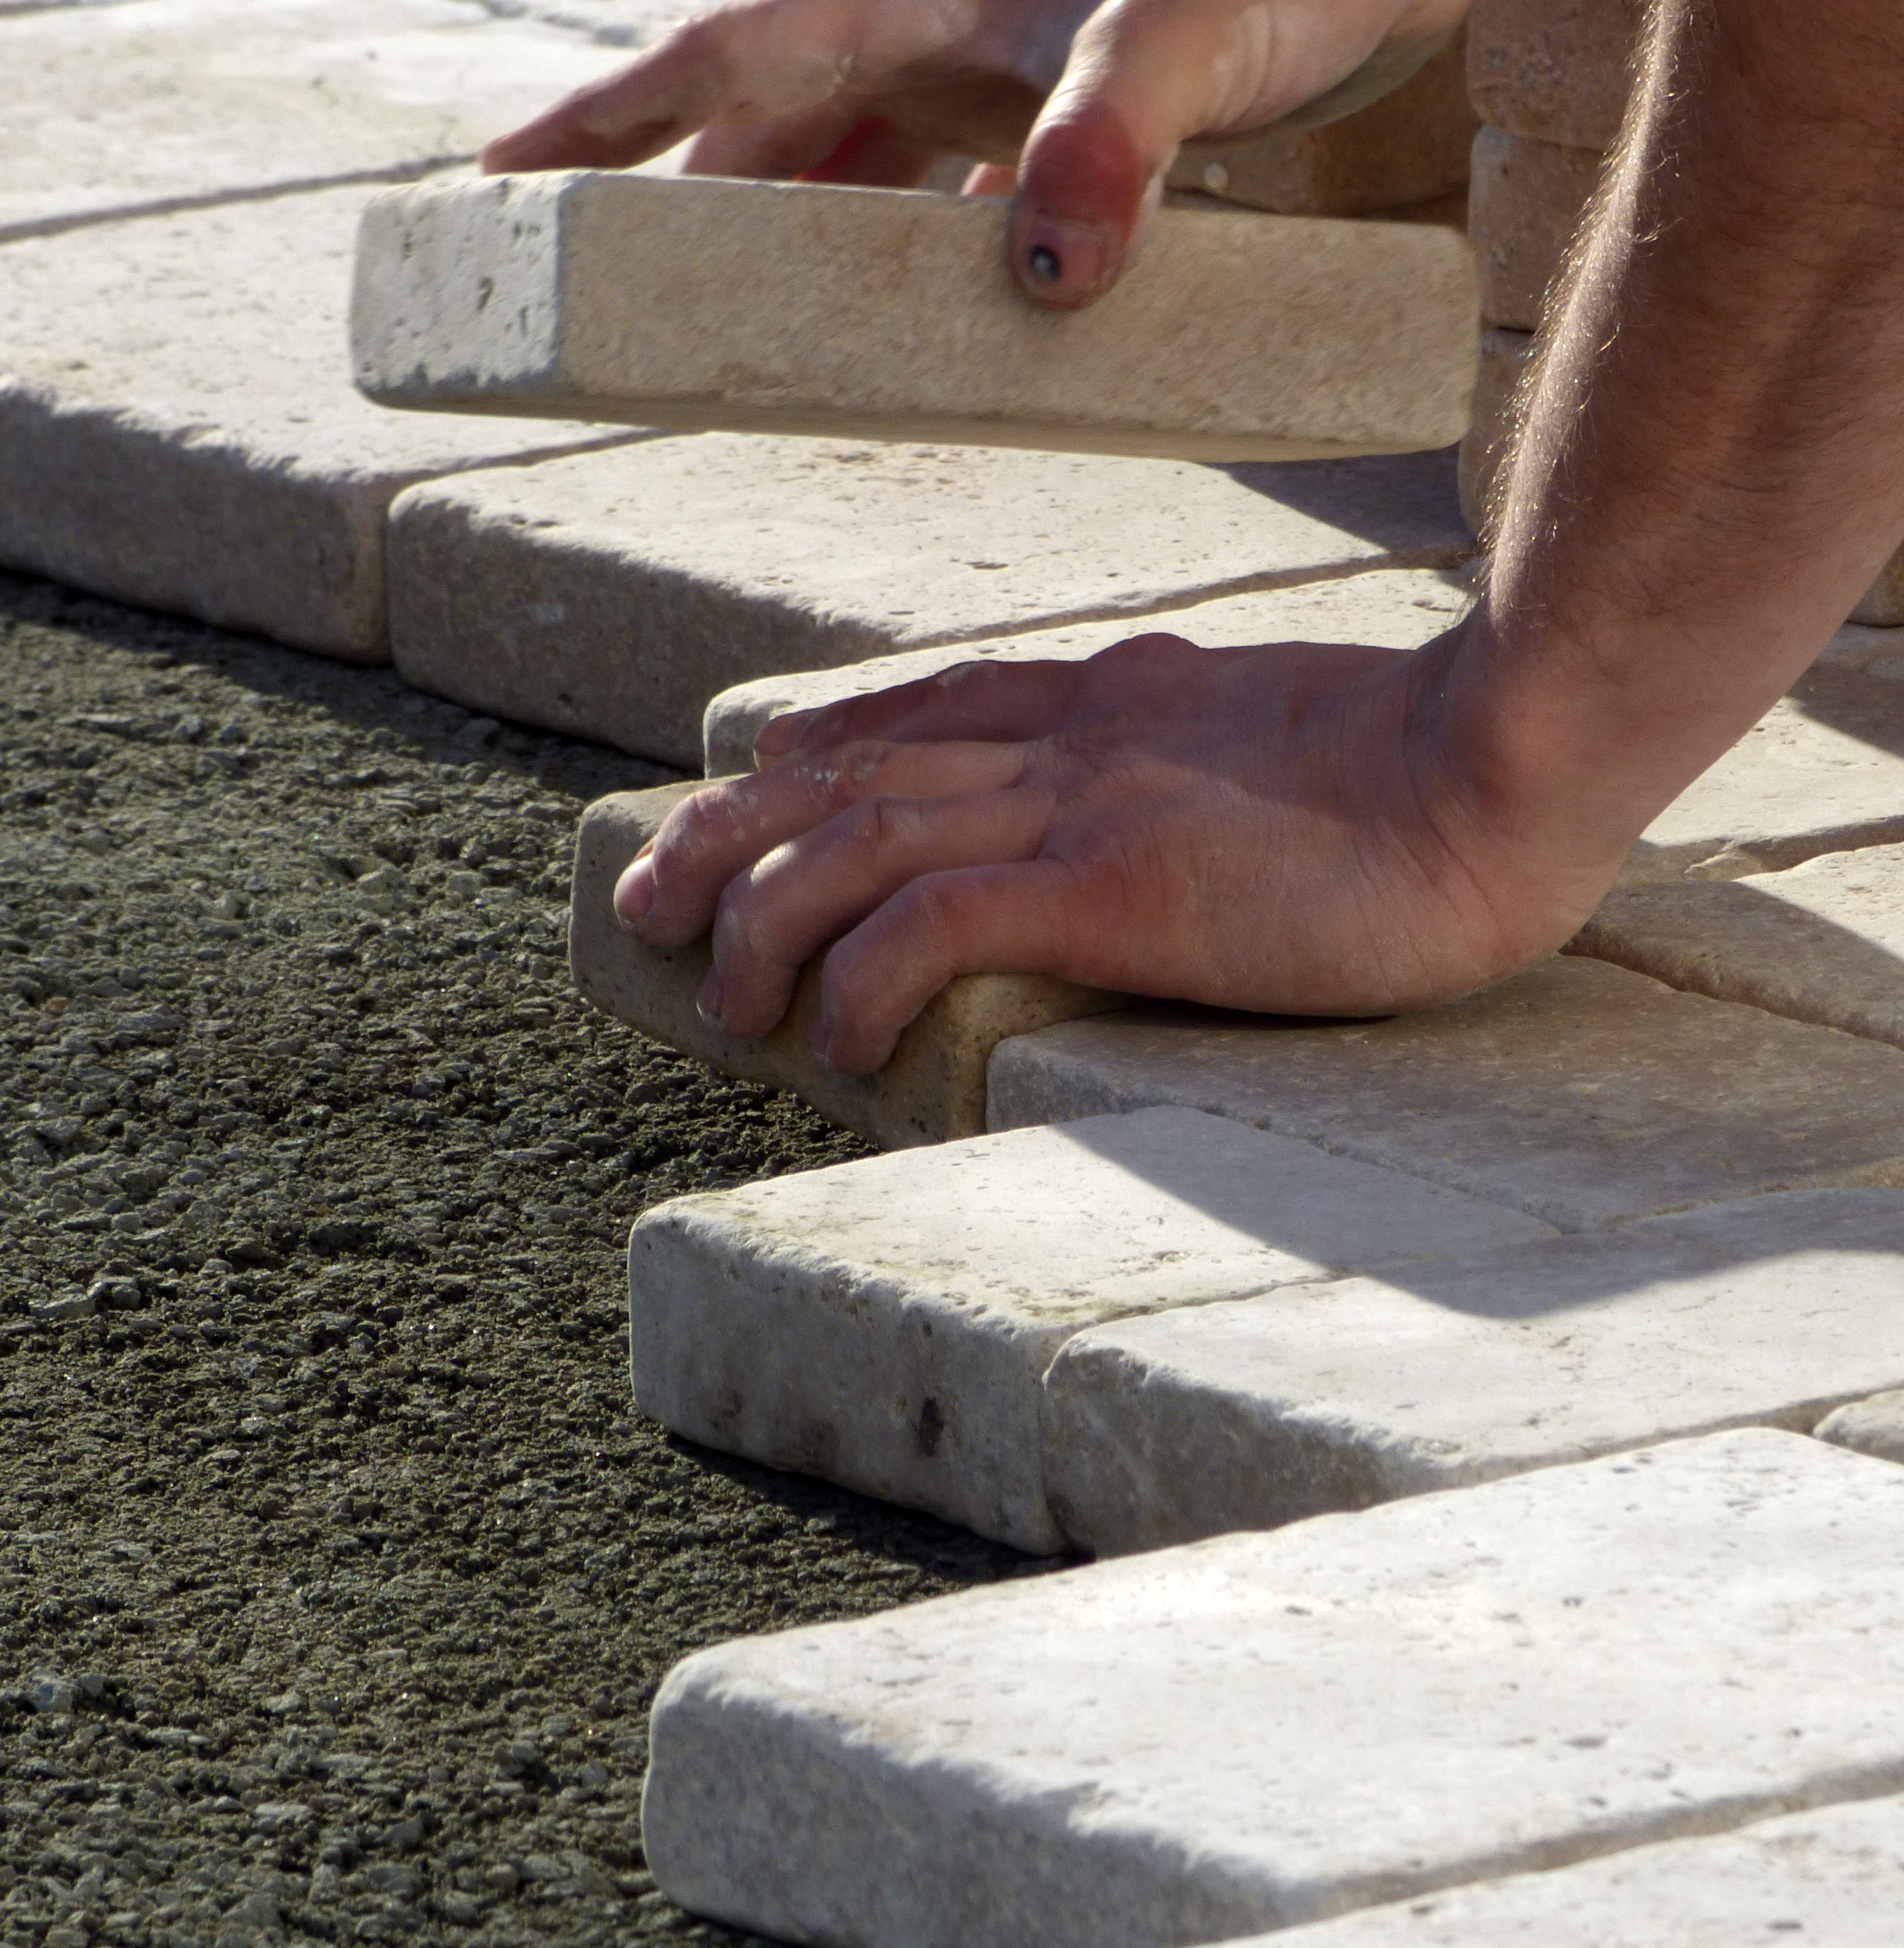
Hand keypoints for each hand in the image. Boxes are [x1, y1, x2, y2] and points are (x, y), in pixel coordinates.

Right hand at [482, 0, 1469, 307]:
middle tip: (578, 290)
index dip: (602, 119)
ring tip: (709, 337)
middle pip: (753, 122)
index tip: (498, 182)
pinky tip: (877, 325)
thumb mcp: (1190, 35)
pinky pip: (921, 198)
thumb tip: (1046, 279)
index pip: (723, 53)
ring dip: (774, 248)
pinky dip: (887, 260)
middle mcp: (922, 24)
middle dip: (664, 204)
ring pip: (832, 168)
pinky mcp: (1031, 123)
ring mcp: (974, 74)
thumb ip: (1114, 140)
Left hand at [610, 624, 1638, 1073]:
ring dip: (758, 915)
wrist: (1503, 766)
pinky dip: (859, 979)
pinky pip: (929, 925)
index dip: (813, 751)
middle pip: (846, 769)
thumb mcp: (1277, 747)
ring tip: (708, 992)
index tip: (751, 786)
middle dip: (730, 830)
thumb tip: (1164, 809)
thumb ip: (1196, 763)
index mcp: (1108, 701)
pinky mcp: (1108, 887)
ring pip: (854, 841)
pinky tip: (830, 1038)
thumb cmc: (1424, 777)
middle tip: (651, 892)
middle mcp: (1068, 740)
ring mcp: (1080, 807)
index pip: (918, 710)